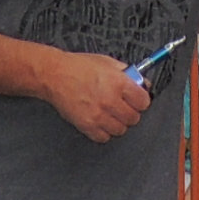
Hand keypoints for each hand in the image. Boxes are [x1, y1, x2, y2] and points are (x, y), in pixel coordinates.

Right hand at [37, 49, 154, 144]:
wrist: (55, 75)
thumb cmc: (79, 67)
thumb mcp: (107, 62)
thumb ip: (127, 73)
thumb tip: (143, 83)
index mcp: (118, 83)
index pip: (143, 102)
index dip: (141, 100)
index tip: (138, 100)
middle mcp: (110, 101)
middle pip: (133, 118)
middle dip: (130, 112)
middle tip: (123, 106)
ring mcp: (98, 115)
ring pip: (120, 130)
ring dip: (117, 123)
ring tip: (110, 113)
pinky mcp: (86, 126)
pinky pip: (104, 137)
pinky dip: (104, 131)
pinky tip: (100, 120)